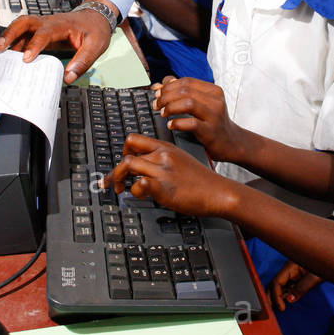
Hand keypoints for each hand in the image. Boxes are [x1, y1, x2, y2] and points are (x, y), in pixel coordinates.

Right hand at [0, 6, 114, 82]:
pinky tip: (7, 56)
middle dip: (11, 33)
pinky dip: (13, 43)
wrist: (95, 18)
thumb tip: (68, 78)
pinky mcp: (40, 32)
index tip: (26, 59)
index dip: (34, 45)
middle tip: (0, 48)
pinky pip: (23, 34)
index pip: (44, 32)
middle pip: (25, 22)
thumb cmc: (94, 31)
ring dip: (8, 37)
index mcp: (62, 25)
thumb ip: (82, 62)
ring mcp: (42, 26)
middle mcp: (48, 22)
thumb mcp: (95, 46)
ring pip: (21, 26)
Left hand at [103, 133, 238, 219]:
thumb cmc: (201, 180)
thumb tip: (145, 168)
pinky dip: (134, 191)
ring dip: (119, 178)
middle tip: (114, 181)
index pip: (134, 139)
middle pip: (127, 152)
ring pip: (128, 165)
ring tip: (121, 189)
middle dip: (116, 168)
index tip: (122, 163)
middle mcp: (162, 155)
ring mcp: (163, 170)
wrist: (218, 191)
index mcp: (166, 147)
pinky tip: (140, 195)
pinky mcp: (164, 187)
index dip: (123, 151)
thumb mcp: (181, 160)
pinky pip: (139, 184)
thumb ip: (163, 159)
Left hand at [153, 77, 245, 164]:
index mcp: (213, 91)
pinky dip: (177, 123)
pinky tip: (170, 125)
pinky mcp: (210, 131)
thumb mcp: (202, 104)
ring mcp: (214, 116)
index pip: (186, 81)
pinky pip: (191, 123)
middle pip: (185, 90)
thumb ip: (184, 93)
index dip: (168, 86)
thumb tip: (160, 85)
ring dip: (170, 107)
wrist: (231, 142)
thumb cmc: (212, 122)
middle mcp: (215, 100)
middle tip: (157, 105)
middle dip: (166, 96)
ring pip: (188, 103)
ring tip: (163, 113)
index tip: (158, 94)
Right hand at [268, 260, 321, 311]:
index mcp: (290, 266)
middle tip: (272, 310)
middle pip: (274, 283)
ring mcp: (292, 273)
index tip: (281, 308)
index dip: (276, 296)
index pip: (277, 281)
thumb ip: (301, 288)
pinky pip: (287, 287)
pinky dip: (284, 295)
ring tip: (279, 308)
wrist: (333, 262)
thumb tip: (289, 300)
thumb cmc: (326, 265)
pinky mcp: (296, 277)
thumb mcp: (314, 278)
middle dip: (271, 296)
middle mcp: (289, 269)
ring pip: (279, 286)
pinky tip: (285, 302)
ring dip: (277, 296)